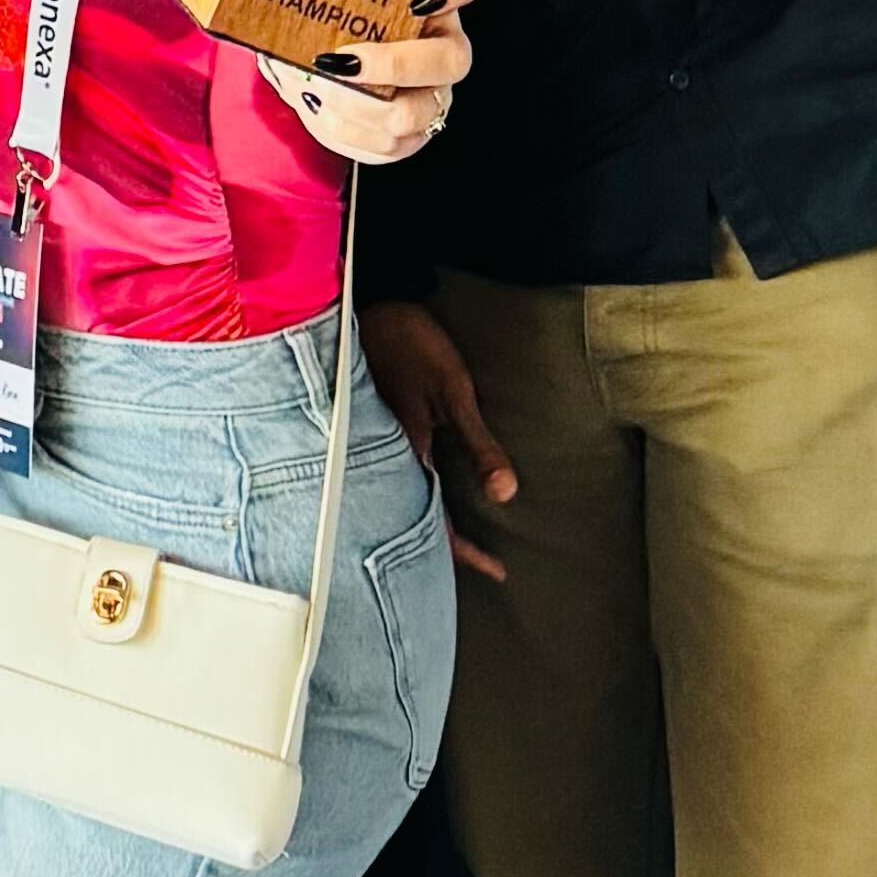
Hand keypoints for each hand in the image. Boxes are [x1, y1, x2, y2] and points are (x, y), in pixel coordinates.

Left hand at [257, 0, 482, 166]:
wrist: (316, 68)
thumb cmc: (328, 18)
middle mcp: (443, 46)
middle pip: (452, 60)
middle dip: (394, 64)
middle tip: (341, 59)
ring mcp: (433, 94)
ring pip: (413, 112)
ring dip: (356, 104)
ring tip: (315, 88)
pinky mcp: (413, 133)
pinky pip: (388, 144)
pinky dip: (344, 129)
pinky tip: (317, 107)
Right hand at [361, 296, 514, 581]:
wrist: (370, 305)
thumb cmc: (413, 344)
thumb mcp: (454, 391)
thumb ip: (479, 443)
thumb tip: (506, 493)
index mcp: (405, 453)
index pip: (433, 520)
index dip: (465, 551)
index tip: (498, 571)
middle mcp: (383, 456)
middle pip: (411, 516)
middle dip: (443, 546)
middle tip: (482, 565)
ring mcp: (373, 442)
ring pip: (399, 497)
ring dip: (427, 520)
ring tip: (456, 541)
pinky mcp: (372, 428)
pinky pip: (392, 473)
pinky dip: (413, 493)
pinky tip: (426, 492)